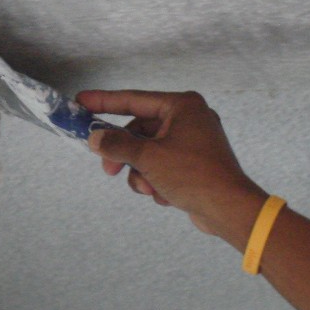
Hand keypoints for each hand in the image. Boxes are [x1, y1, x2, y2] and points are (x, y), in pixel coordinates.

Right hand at [76, 90, 266, 246]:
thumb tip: (95, 138)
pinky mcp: (193, 163)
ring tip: (150, 188)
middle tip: (108, 169)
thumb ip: (117, 144)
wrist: (229, 209)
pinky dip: (157, 180)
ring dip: (142, 173)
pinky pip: (162, 165)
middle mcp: (189, 118)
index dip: (103, 102)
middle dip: (125, 154)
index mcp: (182, 106)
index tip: (81, 101)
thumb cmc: (194, 176)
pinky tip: (166, 195)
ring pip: (148, 152)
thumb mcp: (148, 158)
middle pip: (139, 130)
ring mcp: (193, 141)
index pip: (133, 99)